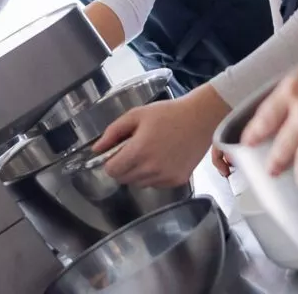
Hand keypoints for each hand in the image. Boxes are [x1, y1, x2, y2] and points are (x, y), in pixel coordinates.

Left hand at [94, 85, 230, 187]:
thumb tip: (96, 149)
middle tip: (133, 151)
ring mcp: (165, 177)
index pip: (112, 171)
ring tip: (150, 153)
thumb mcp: (137, 115)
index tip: (116, 153)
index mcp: (138, 151)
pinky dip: (154, 176)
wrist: (200, 119)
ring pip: (139, 183)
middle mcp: (151, 169)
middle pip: (124, 179)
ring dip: (138, 173)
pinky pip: (156, 184)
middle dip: (123, 167)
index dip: (110, 162)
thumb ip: (113, 132)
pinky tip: (162, 159)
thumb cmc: (167, 113)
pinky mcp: (177, 181)